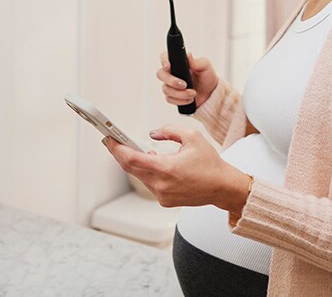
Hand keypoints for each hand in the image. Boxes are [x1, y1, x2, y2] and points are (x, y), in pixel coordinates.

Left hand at [102, 124, 250, 211]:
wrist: (222, 187)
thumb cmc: (210, 163)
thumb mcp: (192, 136)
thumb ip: (168, 130)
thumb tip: (152, 134)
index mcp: (166, 168)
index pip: (131, 159)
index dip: (116, 148)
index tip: (109, 139)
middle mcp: (161, 184)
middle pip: (130, 168)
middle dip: (119, 154)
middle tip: (112, 141)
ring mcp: (162, 195)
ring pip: (139, 176)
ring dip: (134, 163)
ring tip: (132, 149)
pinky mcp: (165, 201)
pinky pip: (149, 184)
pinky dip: (146, 172)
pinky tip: (151, 162)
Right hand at [157, 51, 217, 107]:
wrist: (210, 95)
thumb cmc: (207, 78)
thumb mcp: (205, 67)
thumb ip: (196, 61)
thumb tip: (188, 56)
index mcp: (178, 63)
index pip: (164, 57)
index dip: (163, 61)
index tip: (168, 66)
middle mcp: (172, 73)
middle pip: (160, 74)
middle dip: (171, 81)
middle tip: (184, 84)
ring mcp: (170, 85)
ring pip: (166, 89)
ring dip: (180, 93)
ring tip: (193, 93)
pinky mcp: (172, 96)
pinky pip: (170, 99)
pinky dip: (181, 100)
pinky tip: (190, 99)